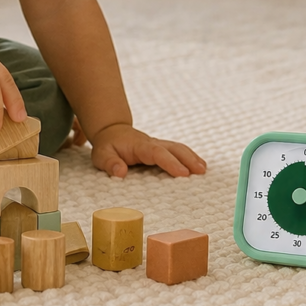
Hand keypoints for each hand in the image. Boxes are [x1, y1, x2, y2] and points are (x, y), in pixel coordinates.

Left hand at [89, 123, 206, 177]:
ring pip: (178, 148)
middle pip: (173, 148)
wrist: (112, 132)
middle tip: (201, 171)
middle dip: (188, 158)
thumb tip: (120, 172)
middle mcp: (152, 143)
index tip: (183, 173)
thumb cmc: (107, 146)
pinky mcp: (162, 149)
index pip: (157, 153)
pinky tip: (199, 166)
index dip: (170, 162)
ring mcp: (158, 145)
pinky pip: (178, 151)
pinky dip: (190, 157)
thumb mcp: (102, 155)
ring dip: (192, 157)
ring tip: (204, 170)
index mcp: (139, 146)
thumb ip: (110, 163)